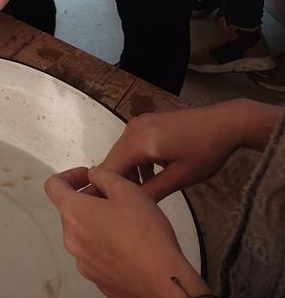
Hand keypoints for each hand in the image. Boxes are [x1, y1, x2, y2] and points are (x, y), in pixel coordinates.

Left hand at [44, 167, 208, 297]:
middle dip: (89, 201)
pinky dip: (105, 246)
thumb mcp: (127, 191)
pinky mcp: (96, 277)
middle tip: (114, 199)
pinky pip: (95, 255)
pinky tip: (128, 246)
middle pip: (70, 211)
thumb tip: (95, 175)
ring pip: (83, 234)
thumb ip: (104, 176)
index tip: (88, 177)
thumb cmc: (146, 236)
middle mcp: (72, 238)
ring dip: (97, 224)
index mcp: (74, 213)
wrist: (162, 278)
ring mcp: (83, 261)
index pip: (54, 186)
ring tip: (125, 223)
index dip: (69, 176)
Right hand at [99, 100, 279, 200]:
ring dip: (128, 171)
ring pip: (122, 152)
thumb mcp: (181, 177)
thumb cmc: (206, 152)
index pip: (110, 168)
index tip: (105, 207)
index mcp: (138, 142)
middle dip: (117, 181)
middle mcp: (132, 129)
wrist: (225, 123)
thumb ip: (153, 191)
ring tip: (142, 192)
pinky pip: (132, 143)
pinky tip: (152, 173)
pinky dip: (136, 160)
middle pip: (113, 159)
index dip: (103, 188)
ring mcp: (139, 123)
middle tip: (126, 203)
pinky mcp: (147, 122)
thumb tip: (132, 205)